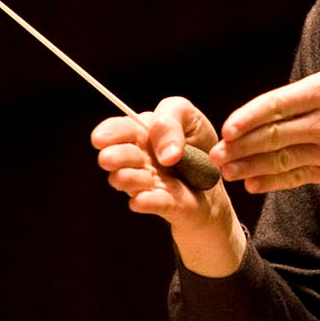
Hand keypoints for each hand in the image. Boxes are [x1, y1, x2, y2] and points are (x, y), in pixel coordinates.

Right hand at [92, 96, 245, 276]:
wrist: (217, 174)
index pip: (116, 130)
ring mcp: (147, 183)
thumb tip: (166, 152)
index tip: (102, 138)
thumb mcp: (189, 117)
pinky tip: (141, 200)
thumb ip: (170, 120)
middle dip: (115, 157)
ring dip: (129, 178)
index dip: (108, 133)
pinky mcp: (164, 203)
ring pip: (128, 181)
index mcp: (139, 132)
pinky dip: (146, 202)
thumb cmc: (196, 141)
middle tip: (109, 159)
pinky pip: (152, 204)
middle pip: (117, 157)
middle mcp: (137, 159)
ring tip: (143, 176)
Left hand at [211, 0, 319, 197]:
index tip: (229, 127)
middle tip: (214, 153)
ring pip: (283, 160)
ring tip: (225, 171)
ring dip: (251, 166)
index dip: (251, 117)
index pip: (280, 105)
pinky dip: (274, 181)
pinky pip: (299, 177)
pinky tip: (253, 182)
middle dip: (241, 146)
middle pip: (275, 136)